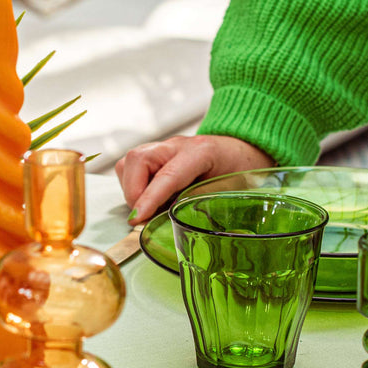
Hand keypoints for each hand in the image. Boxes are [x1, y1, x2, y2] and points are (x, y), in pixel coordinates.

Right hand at [115, 135, 273, 222]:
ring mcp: (162, 148)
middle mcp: (177, 145)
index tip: (136, 219)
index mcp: (201, 152)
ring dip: (132, 191)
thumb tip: (172, 223)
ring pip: (128, 164)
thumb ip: (200, 204)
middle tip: (145, 216)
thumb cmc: (236, 171)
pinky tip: (151, 197)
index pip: (167, 175)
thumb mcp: (228, 190)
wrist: (239, 151)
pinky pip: (129, 168)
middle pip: (138, 160)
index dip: (149, 198)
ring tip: (151, 206)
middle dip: (134, 194)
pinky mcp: (153, 155)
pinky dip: (133, 187)